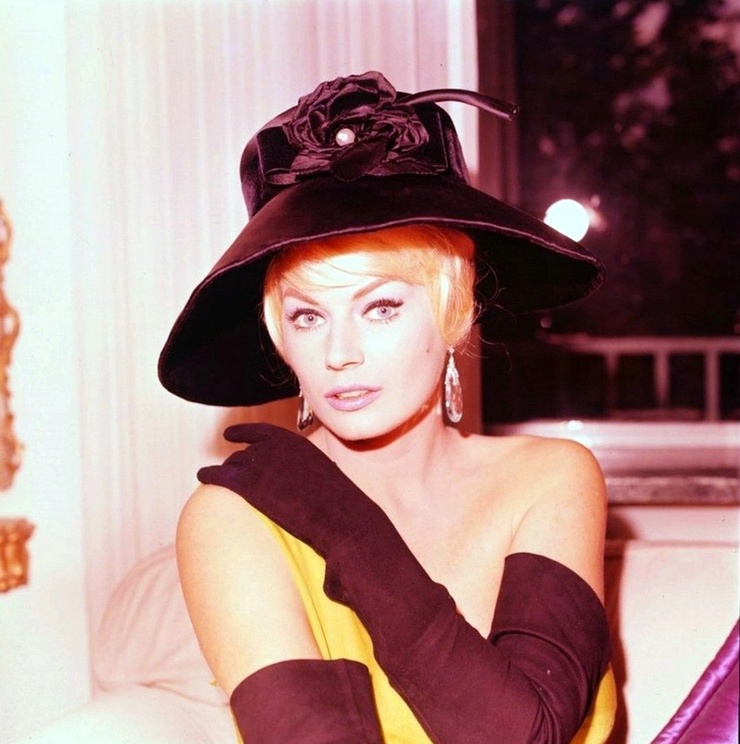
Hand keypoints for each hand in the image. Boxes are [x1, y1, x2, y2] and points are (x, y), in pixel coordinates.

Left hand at [198, 423, 389, 558]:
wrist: (342, 519)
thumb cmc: (341, 507)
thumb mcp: (328, 478)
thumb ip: (313, 472)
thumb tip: (316, 480)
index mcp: (297, 443)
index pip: (265, 433)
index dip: (245, 432)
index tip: (231, 434)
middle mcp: (278, 448)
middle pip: (247, 451)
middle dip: (237, 460)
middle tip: (229, 466)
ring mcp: (263, 464)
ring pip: (234, 464)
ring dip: (226, 470)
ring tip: (215, 475)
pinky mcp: (250, 484)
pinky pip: (221, 474)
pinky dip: (209, 473)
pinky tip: (202, 476)